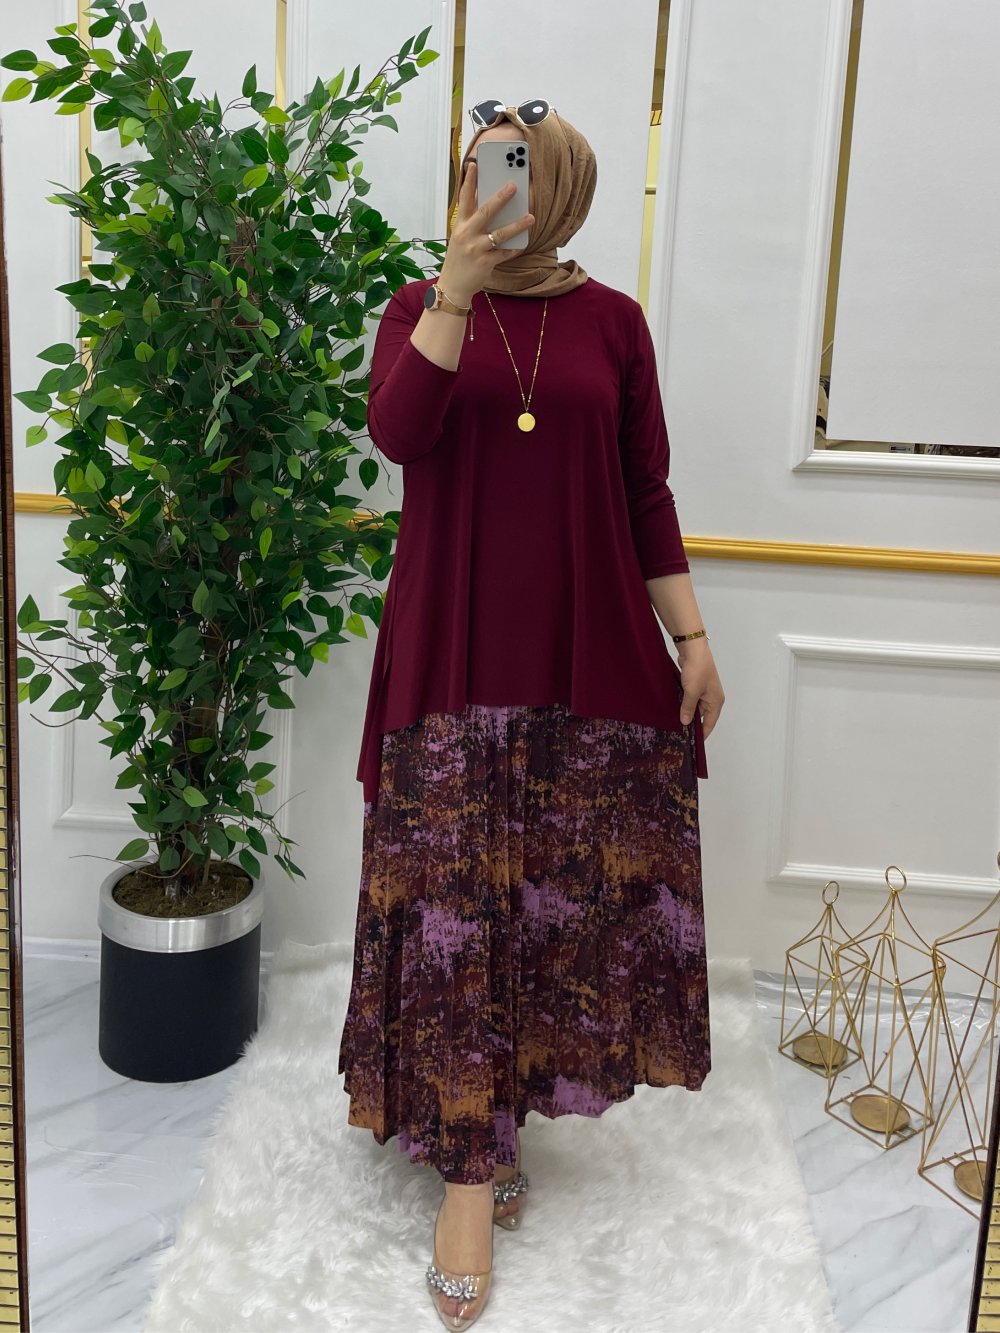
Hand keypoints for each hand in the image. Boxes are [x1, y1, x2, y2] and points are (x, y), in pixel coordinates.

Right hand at [438, 160, 533, 304]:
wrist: (453, 286)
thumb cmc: (460, 258)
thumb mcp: (461, 237)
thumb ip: (473, 222)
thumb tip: (494, 205)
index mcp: (460, 224)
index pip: (464, 198)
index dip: (469, 181)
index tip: (474, 164)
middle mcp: (466, 234)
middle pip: (485, 211)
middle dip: (500, 198)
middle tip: (514, 186)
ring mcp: (476, 249)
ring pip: (500, 234)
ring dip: (517, 225)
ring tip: (531, 217)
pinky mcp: (485, 263)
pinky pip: (505, 253)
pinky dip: (514, 248)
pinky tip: (523, 244)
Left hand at [677, 641, 724, 739]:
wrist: (693, 649)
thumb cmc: (697, 670)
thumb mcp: (692, 692)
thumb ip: (688, 708)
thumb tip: (685, 723)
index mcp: (716, 702)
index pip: (710, 723)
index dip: (702, 734)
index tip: (692, 743)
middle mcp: (712, 698)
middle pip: (702, 716)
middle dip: (691, 723)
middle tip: (679, 734)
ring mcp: (703, 691)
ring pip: (694, 707)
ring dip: (686, 712)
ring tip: (675, 723)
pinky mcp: (695, 685)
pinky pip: (690, 699)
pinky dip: (683, 703)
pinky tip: (674, 709)